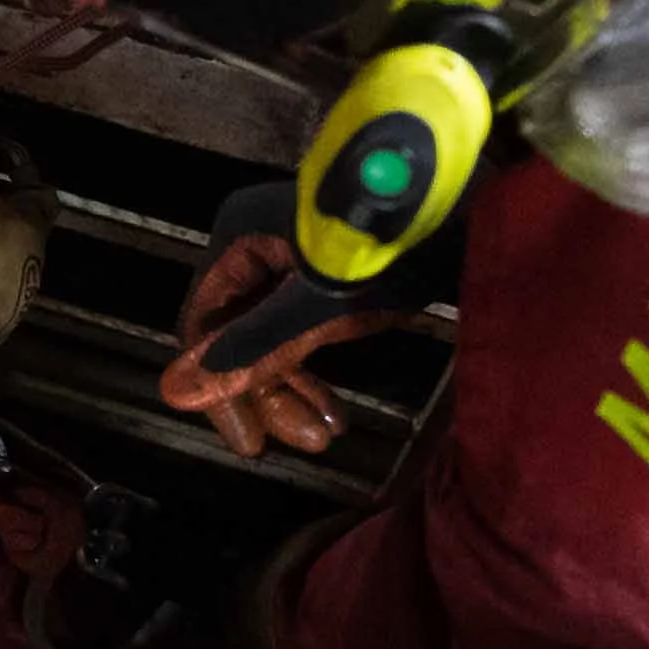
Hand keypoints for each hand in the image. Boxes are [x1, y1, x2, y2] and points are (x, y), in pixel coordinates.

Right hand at [159, 232, 403, 458]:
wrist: (473, 205)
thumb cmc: (394, 244)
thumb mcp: (322, 304)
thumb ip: (253, 348)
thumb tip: (176, 392)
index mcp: (239, 238)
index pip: (203, 325)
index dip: (218, 384)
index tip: (250, 443)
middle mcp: (254, 243)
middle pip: (237, 335)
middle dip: (270, 393)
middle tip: (305, 443)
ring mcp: (290, 256)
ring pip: (271, 336)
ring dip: (295, 388)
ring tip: (327, 436)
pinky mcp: (326, 269)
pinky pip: (302, 325)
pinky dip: (315, 366)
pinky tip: (335, 412)